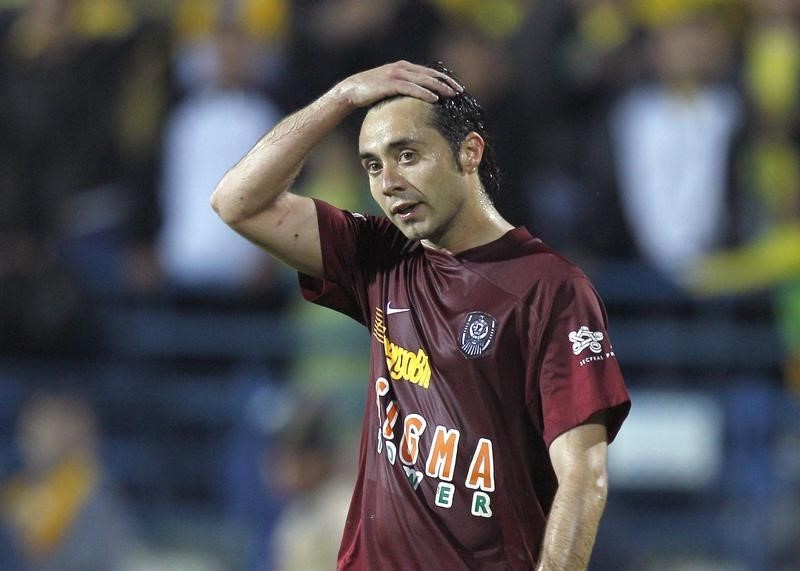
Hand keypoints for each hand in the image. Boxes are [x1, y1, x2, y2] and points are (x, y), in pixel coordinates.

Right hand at [332, 61, 463, 109]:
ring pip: (423, 80)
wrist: (351, 90)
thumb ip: (403, 89)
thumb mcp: (390, 88)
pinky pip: (411, 88)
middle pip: (429, 74)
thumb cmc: (371, 92)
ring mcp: (396, 74)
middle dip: (446, 82)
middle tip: (460, 91)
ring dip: (439, 87)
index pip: (428, 72)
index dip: (443, 79)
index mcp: (404, 68)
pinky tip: (434, 99)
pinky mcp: (390, 84)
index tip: (456, 87)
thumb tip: (416, 102)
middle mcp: (402, 68)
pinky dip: (424, 93)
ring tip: (451, 95)